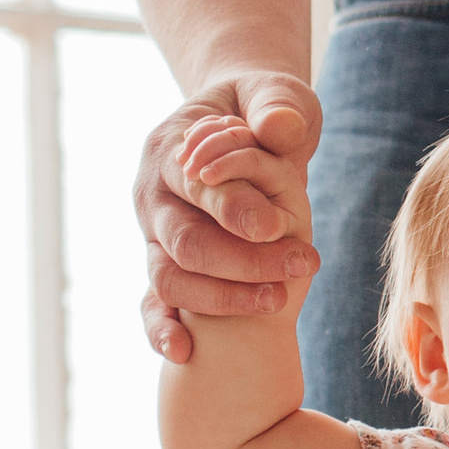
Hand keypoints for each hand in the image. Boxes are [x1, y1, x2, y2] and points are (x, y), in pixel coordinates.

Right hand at [137, 69, 322, 364]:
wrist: (239, 126)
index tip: (278, 228)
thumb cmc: (260, 110)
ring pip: (169, 277)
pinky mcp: (162, 266)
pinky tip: (182, 353)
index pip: (195, 183)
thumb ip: (275, 107)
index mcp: (169, 149)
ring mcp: (153, 236)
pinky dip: (160, 330)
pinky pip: (152, 304)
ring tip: (278, 302)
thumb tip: (276, 128)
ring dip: (219, 298)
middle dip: (240, 262)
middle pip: (184, 240)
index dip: (234, 207)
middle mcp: (152, 196)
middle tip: (297, 268)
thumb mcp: (273, 95)